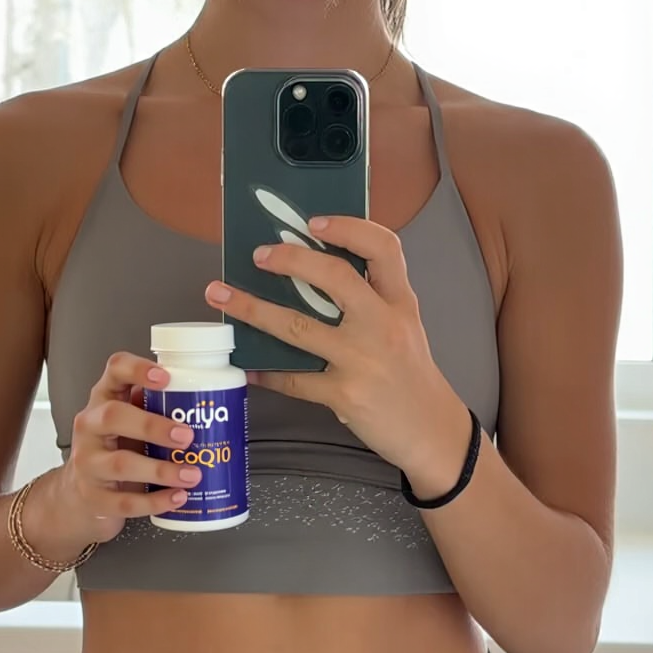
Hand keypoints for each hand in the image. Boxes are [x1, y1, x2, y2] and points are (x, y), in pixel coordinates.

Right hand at [56, 352, 200, 538]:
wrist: (78, 495)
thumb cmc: (112, 449)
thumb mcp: (127, 421)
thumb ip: (154, 407)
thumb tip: (201, 399)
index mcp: (104, 399)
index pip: (115, 370)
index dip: (138, 369)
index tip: (165, 378)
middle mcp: (90, 426)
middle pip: (113, 416)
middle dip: (153, 425)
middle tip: (186, 436)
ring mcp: (88, 463)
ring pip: (121, 463)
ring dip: (161, 469)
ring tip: (191, 474)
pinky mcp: (93, 498)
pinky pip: (125, 501)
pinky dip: (155, 501)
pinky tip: (177, 497)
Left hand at [204, 215, 458, 477]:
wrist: (431, 431)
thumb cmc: (410, 373)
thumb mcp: (404, 325)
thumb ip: (372, 297)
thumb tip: (311, 268)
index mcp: (400, 302)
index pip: (383, 248)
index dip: (348, 228)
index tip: (313, 222)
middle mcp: (383, 326)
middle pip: (335, 278)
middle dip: (290, 260)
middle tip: (258, 255)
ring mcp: (362, 360)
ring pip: (297, 327)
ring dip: (253, 309)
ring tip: (221, 295)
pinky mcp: (344, 394)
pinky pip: (293, 378)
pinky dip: (266, 371)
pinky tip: (247, 365)